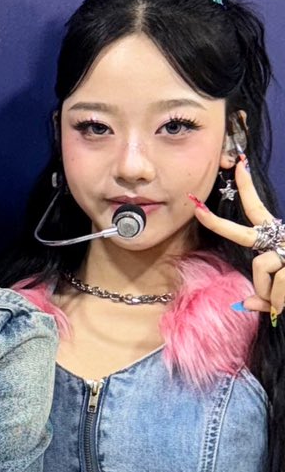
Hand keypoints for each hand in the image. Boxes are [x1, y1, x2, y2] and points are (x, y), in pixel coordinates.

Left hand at [191, 156, 284, 322]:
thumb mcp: (283, 294)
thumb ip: (265, 297)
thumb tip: (245, 305)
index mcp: (277, 237)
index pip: (257, 212)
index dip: (247, 189)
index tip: (238, 166)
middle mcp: (282, 237)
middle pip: (242, 233)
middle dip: (216, 224)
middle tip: (196, 209)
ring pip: (261, 268)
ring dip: (270, 292)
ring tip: (284, 302)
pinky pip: (277, 283)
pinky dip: (279, 301)